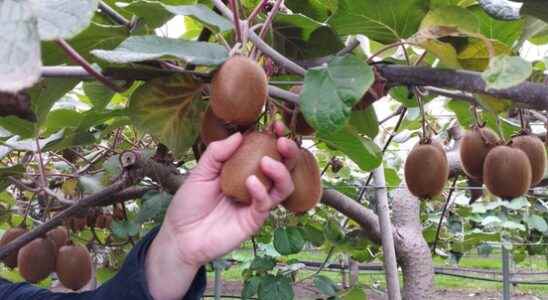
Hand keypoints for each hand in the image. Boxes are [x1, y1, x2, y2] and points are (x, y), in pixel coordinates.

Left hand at [145, 122, 297, 299]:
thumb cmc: (189, 204)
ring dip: (281, 171)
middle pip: (284, 167)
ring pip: (284, 186)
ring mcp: (256, 203)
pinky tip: (251, 182)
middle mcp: (255, 185)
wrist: (180, 236)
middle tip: (282, 142)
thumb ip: (217, 153)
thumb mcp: (200, 172)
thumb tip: (239, 134)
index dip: (275, 138)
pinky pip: (265, 204)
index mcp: (243, 170)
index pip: (266, 151)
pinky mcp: (254, 220)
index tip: (277, 126)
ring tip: (266, 162)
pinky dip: (261, 191)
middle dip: (289, 152)